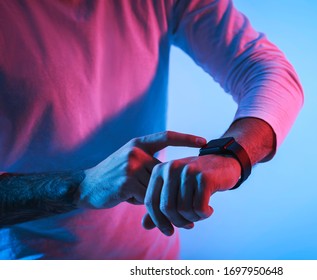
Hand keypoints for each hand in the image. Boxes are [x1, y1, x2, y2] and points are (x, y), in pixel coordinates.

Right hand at [76, 131, 205, 208]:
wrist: (85, 187)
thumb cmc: (112, 176)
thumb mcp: (131, 162)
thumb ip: (150, 163)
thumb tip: (176, 171)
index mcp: (138, 143)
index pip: (166, 136)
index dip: (186, 138)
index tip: (204, 142)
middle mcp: (136, 151)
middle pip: (162, 171)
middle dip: (162, 186)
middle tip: (149, 191)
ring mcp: (131, 165)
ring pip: (156, 186)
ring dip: (147, 194)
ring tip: (128, 192)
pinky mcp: (128, 182)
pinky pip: (147, 196)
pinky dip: (138, 201)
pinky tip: (123, 196)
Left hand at [142, 154, 240, 235]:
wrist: (224, 163)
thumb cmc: (196, 179)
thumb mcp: (176, 190)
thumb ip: (160, 207)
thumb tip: (145, 226)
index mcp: (159, 170)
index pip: (150, 202)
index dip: (158, 221)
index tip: (169, 232)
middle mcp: (171, 168)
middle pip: (167, 208)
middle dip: (178, 222)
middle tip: (189, 224)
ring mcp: (188, 172)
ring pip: (184, 210)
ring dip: (194, 218)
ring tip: (201, 213)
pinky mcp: (204, 178)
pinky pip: (199, 208)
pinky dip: (204, 214)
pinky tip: (209, 210)